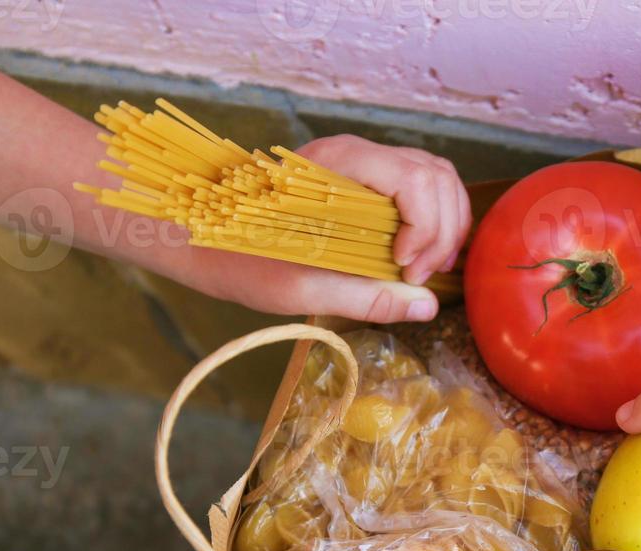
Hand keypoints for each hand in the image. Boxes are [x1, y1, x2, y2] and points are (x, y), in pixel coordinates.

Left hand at [181, 137, 471, 322]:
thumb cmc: (236, 257)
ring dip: (444, 225)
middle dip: (441, 230)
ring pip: (437, 178)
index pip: (415, 179)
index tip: (404, 269)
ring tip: (424, 269)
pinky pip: (422, 189)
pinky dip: (434, 222)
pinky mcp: (365, 182)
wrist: (195, 234)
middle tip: (418, 277)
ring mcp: (363, 164)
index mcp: (335, 166)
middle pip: (436, 176)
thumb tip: (425, 306)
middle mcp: (355, 154)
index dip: (425, 228)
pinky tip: (419, 257)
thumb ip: (364, 296)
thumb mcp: (298, 287)